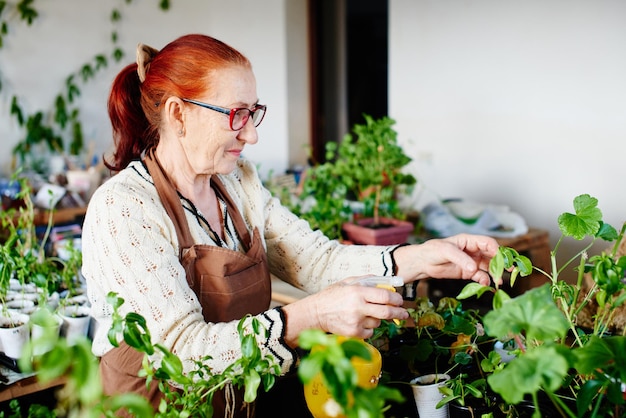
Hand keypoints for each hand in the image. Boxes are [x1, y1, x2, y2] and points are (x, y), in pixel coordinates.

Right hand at [281, 276, 407, 342]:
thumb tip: (386, 281)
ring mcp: (356, 321)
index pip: (384, 295)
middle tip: (404, 313)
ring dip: (378, 318)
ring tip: (366, 313)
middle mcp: (358, 307)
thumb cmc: (332, 296)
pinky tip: (359, 321)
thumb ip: (367, 280)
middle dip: (399, 313)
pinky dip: (369, 327)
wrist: (316, 313)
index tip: (400, 300)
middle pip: (386, 312)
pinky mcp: (353, 333)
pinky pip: (370, 331)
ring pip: (378, 322)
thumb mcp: (347, 282)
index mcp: (357, 292)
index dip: (396, 298)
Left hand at [394, 233, 499, 285]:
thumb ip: (460, 258)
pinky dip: (484, 281)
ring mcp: (472, 262)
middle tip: (510, 270)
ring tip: (499, 281)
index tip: (502, 259)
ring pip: (488, 267)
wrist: (422, 263)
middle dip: (501, 262)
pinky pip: (480, 276)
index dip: (497, 250)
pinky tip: (485, 285)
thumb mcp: (445, 251)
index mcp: (469, 241)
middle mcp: (473, 251)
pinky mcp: (468, 273)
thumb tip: (473, 267)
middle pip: (492, 255)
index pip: (488, 243)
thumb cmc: (432, 251)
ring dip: (495, 273)